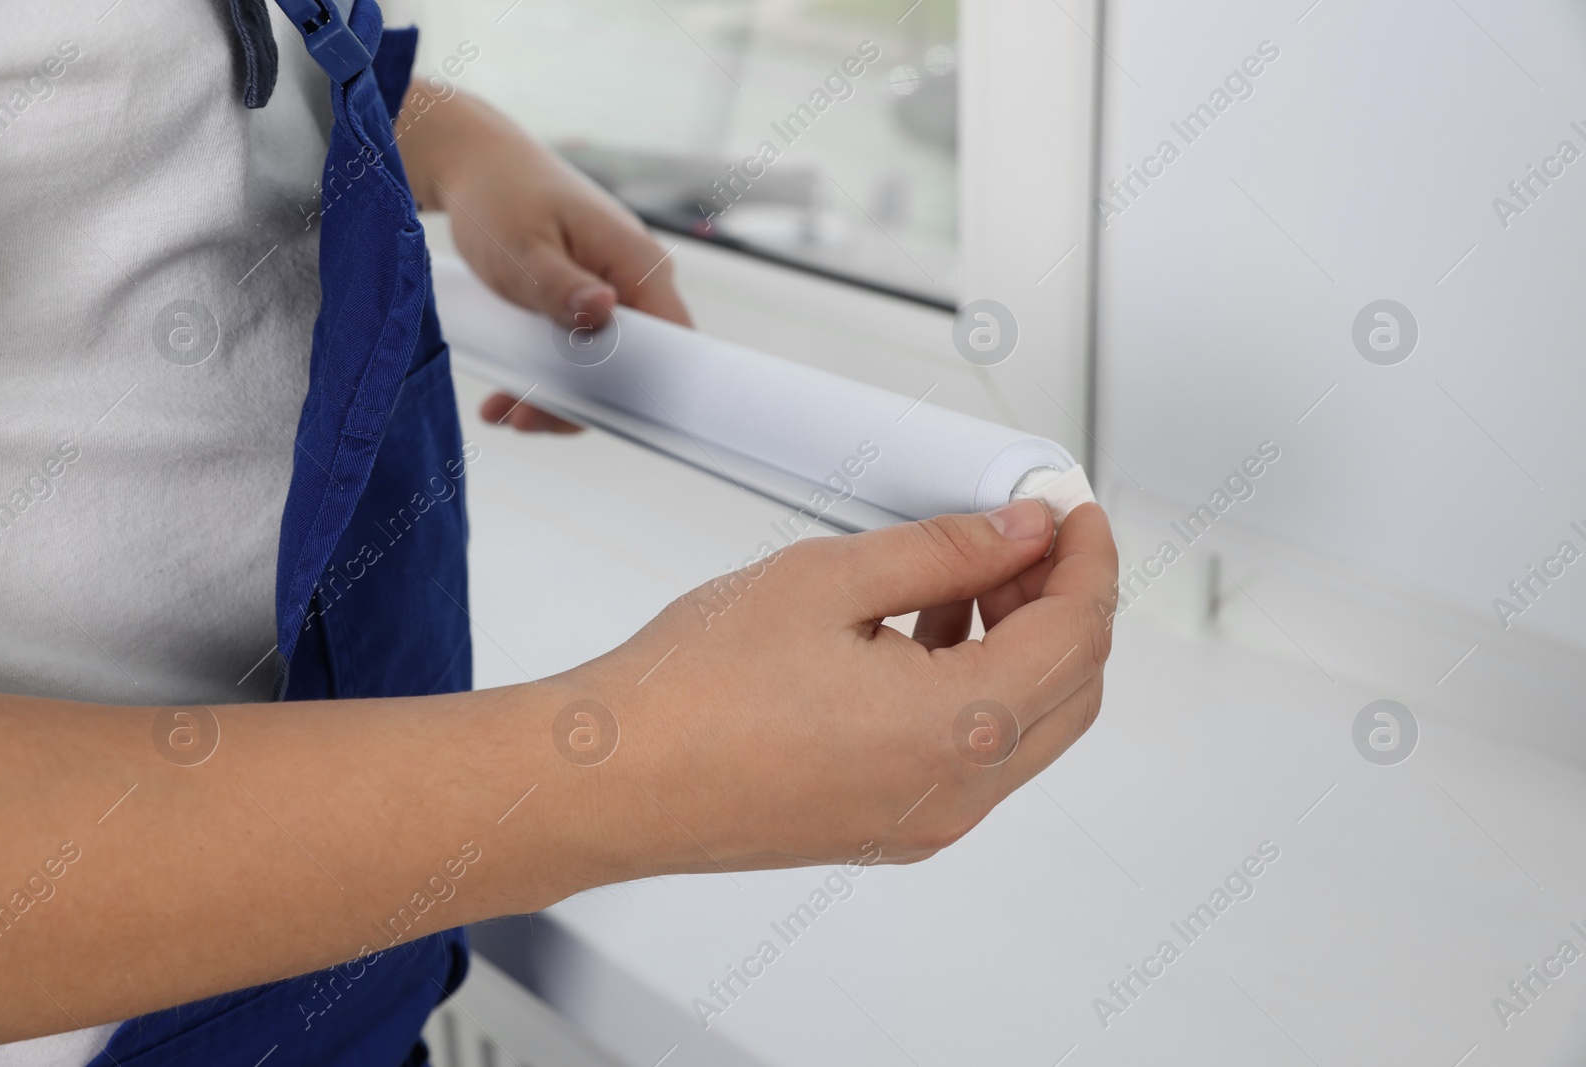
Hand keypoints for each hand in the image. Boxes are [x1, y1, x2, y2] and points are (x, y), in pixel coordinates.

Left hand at [396, 81, 692, 432]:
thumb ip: (562, 287)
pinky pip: (580, 350)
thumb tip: (605, 313)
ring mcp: (613, 292)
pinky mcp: (587, 300)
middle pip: (635, 365)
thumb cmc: (499, 195)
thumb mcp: (522, 248)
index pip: (673, 341)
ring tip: (502, 410)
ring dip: (555, 395)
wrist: (475, 162)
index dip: (647, 387)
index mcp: (638, 263)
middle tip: (522, 417)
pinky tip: (505, 393)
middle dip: (581, 401)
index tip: (594, 414)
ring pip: (603, 365)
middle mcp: (636, 280)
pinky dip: (545, 375)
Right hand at [551, 500, 1117, 883]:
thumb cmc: (691, 692)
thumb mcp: (831, 580)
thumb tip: (1021, 534)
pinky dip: (972, 689)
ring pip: (1023, 726)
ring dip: (1017, 644)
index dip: (1088, 560)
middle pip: (1070, 690)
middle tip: (1021, 538)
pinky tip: (919, 632)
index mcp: (956, 732)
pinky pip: (968, 756)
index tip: (1071, 515)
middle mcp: (955, 794)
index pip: (1078, 636)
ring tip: (959, 575)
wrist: (610, 780)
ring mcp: (923, 821)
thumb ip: (946, 551)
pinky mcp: (887, 826)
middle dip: (1061, 602)